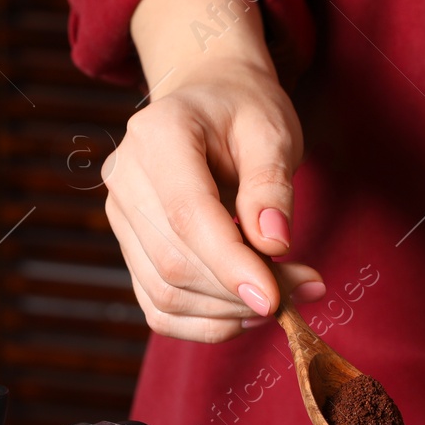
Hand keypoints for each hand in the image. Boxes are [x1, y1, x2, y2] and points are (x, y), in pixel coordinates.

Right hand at [103, 57, 323, 341]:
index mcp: (158, 136)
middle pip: (175, 262)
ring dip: (228, 311)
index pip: (188, 215)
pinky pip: (158, 306)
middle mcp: (125, 178)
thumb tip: (273, 245)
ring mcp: (121, 217)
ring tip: (283, 296)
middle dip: (240, 291)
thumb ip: (271, 184)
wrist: (210, 101)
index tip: (276, 299)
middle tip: (304, 289)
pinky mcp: (130, 248)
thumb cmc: (245, 111)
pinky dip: (205, 323)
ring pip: (165, 293)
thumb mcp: (272, 131)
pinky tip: (246, 311)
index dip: (231, 265)